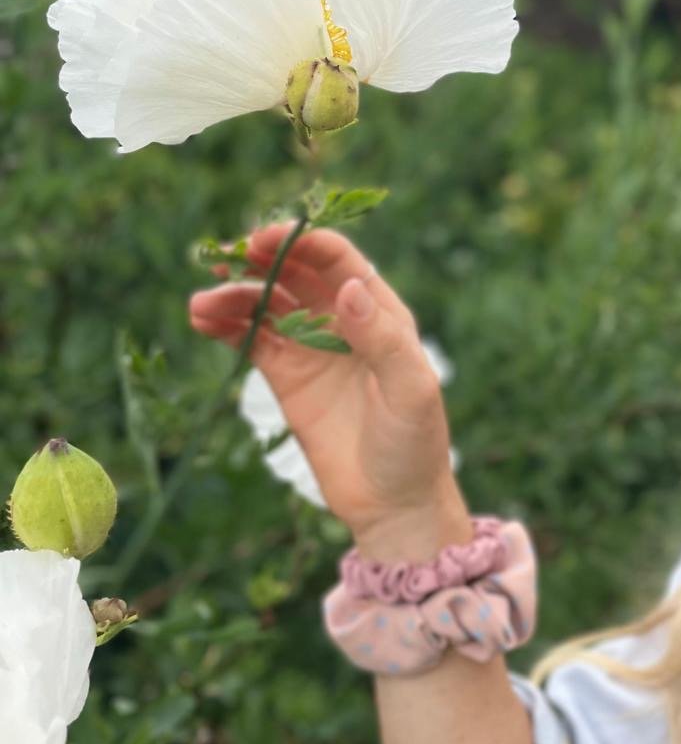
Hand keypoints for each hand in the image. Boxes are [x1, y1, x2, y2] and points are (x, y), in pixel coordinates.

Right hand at [188, 224, 455, 534]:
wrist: (393, 503)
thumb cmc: (415, 443)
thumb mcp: (410, 389)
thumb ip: (381, 339)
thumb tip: (349, 288)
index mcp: (380, 313)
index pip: (338, 262)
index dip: (302, 243)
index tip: (264, 239)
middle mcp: (343, 321)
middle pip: (295, 274)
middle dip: (260, 261)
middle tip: (224, 258)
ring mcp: (312, 348)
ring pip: (266, 305)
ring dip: (234, 295)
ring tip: (201, 304)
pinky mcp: (287, 378)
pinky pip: (251, 339)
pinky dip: (226, 326)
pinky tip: (202, 320)